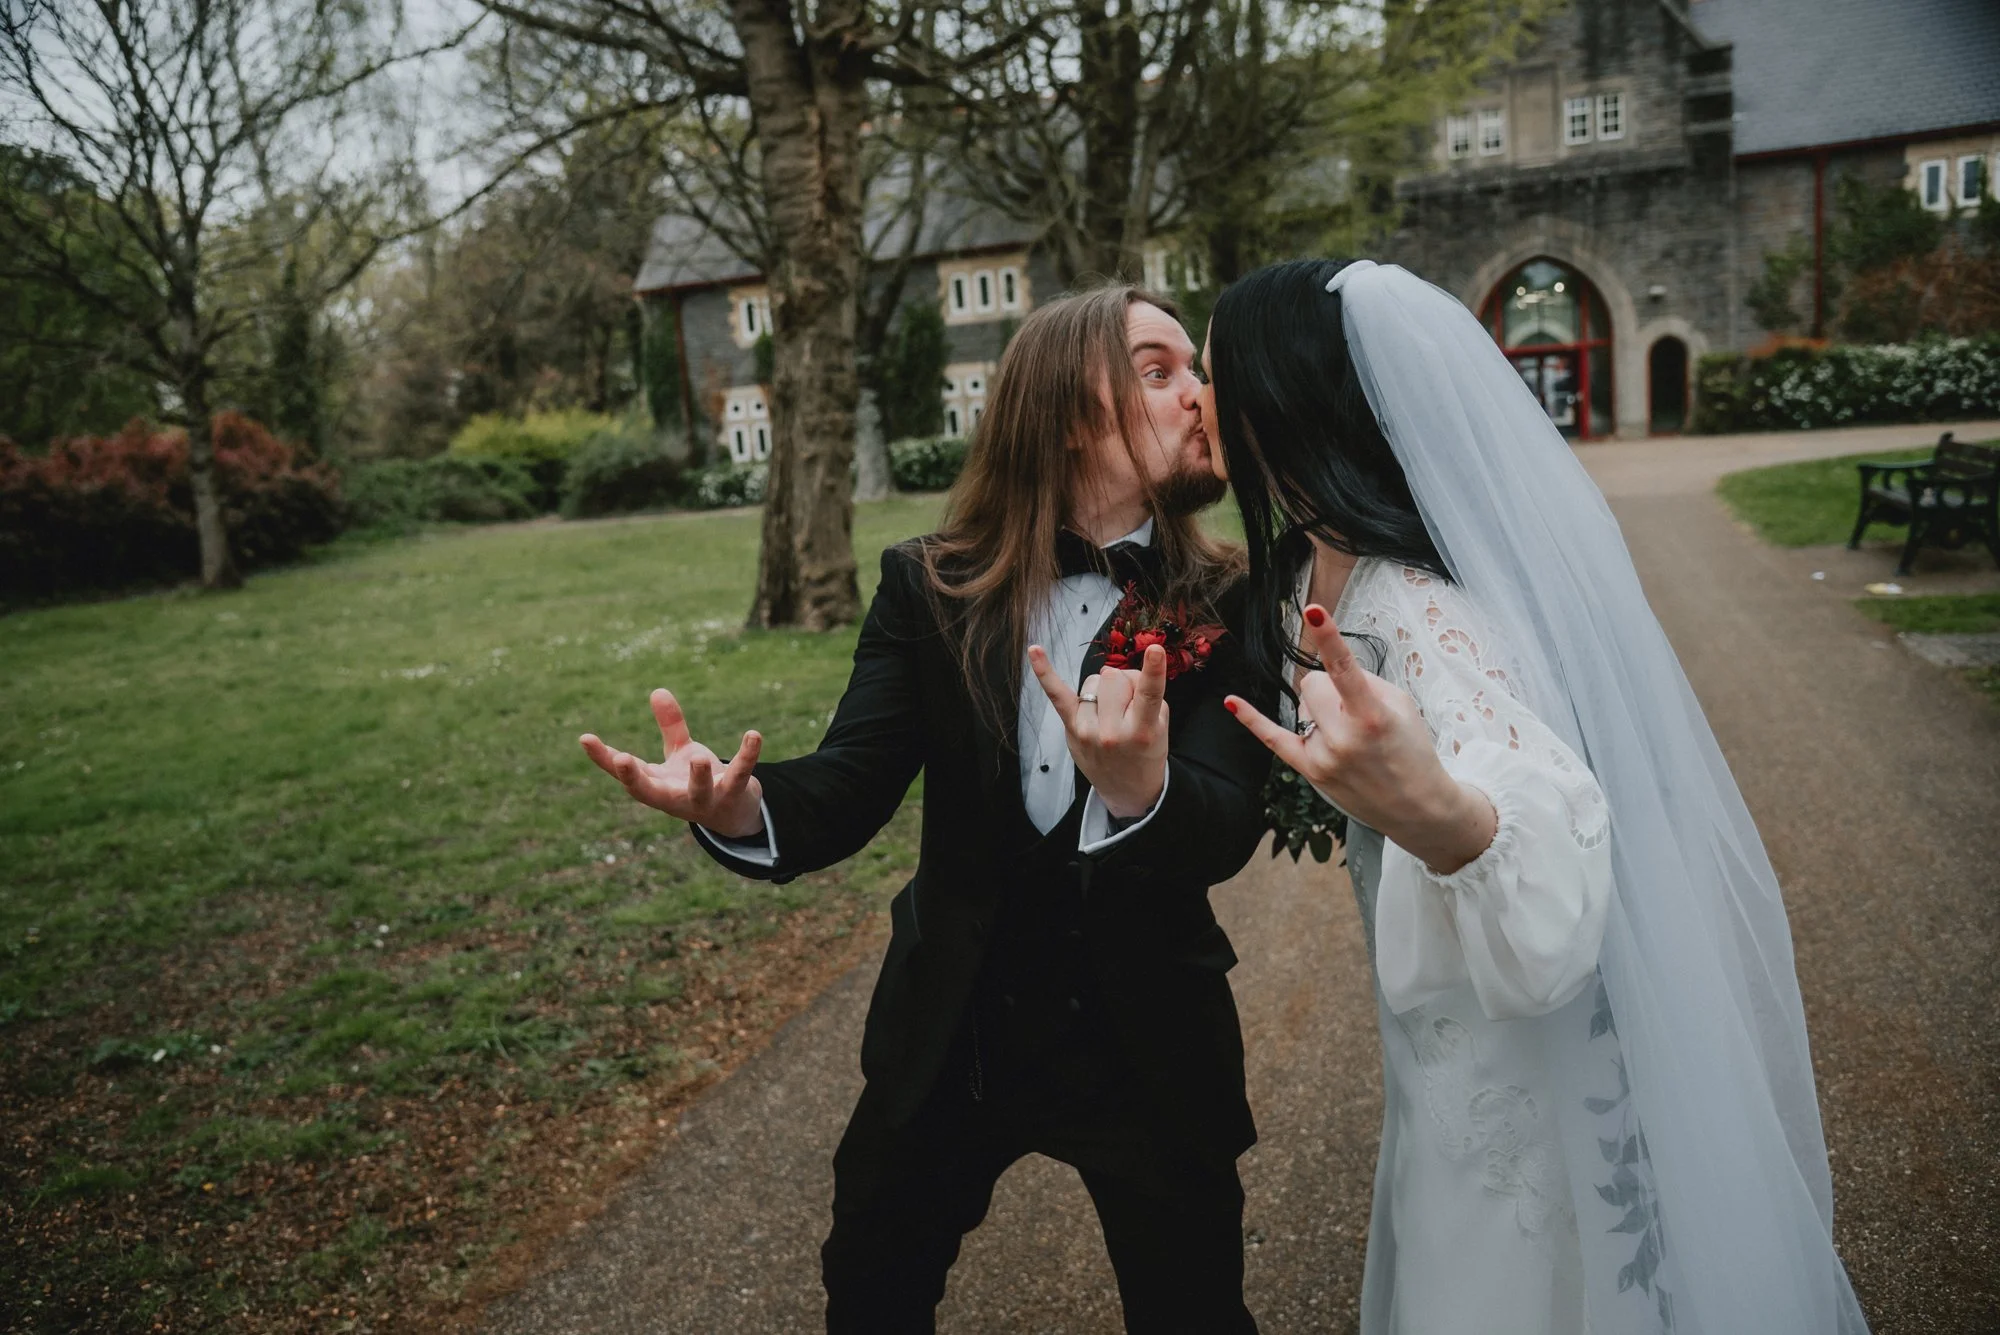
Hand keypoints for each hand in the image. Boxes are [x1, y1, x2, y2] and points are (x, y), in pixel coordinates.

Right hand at [579, 689, 765, 838]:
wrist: (736, 814)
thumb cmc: (699, 782)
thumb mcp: (681, 754)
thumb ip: (670, 726)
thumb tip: (658, 690)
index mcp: (656, 785)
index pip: (624, 772)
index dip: (602, 758)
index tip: (585, 738)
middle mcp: (674, 797)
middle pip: (648, 792)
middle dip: (633, 778)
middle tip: (621, 759)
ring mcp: (704, 800)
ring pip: (698, 791)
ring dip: (698, 775)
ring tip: (698, 758)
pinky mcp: (733, 795)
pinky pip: (741, 775)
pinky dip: (747, 756)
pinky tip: (754, 735)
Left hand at [1027, 641, 1169, 819]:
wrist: (1128, 789)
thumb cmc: (1146, 751)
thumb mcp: (1161, 726)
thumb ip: (1146, 695)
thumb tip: (1117, 673)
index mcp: (1143, 731)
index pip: (1149, 695)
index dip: (1153, 671)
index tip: (1155, 650)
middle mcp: (1112, 732)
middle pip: (1115, 677)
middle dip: (1125, 683)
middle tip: (1130, 705)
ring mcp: (1087, 730)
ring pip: (1094, 680)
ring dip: (1105, 689)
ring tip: (1112, 712)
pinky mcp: (1071, 728)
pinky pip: (1057, 695)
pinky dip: (1045, 673)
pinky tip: (1035, 651)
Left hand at [1224, 604, 1495, 872]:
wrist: (1416, 805)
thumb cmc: (1410, 749)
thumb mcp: (1402, 705)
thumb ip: (1364, 680)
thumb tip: (1327, 669)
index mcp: (1372, 715)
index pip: (1345, 667)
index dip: (1329, 637)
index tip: (1314, 610)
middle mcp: (1343, 737)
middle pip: (1311, 682)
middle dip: (1328, 686)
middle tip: (1353, 708)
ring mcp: (1323, 757)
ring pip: (1303, 704)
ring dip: (1321, 711)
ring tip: (1351, 737)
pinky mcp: (1310, 771)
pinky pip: (1274, 740)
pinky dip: (1252, 720)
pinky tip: (1231, 703)